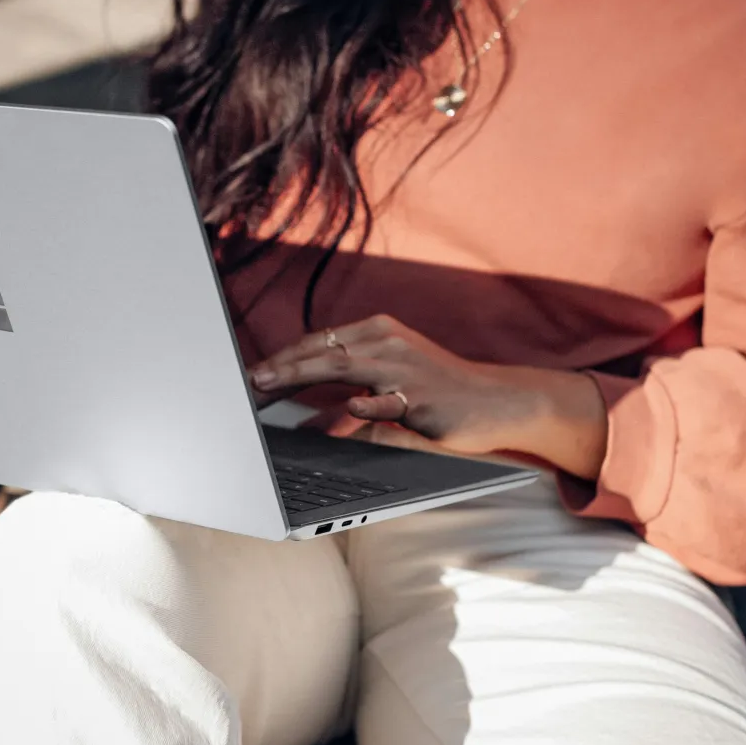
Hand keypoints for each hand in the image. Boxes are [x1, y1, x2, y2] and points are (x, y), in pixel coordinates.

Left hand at [248, 314, 607, 479]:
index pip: (319, 342)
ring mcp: (405, 368)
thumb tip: (308, 412)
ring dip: (302, 375)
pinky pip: (388, 400)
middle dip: (281, 367)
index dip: (282, 357)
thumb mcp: (393, 379)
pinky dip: (365, 404)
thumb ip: (353, 388)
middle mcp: (388, 343)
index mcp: (378, 332)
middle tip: (248, 382)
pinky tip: (347, 407)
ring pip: (344, 368)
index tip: (251, 374)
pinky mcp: (423, 397)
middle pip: (322, 352)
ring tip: (270, 386)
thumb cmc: (439, 390)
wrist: (497, 400)